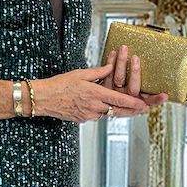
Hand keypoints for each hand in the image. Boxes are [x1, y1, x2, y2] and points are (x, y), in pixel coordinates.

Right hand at [32, 61, 152, 122]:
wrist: (43, 99)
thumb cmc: (59, 84)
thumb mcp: (80, 73)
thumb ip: (98, 72)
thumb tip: (111, 67)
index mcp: (94, 94)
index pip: (119, 99)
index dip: (133, 103)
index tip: (144, 105)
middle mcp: (93, 107)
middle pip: (118, 111)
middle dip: (132, 111)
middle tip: (144, 110)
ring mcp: (88, 115)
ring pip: (108, 114)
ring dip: (118, 110)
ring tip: (129, 107)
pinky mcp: (83, 119)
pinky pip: (97, 116)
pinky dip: (103, 111)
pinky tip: (105, 107)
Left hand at [105, 43, 169, 117]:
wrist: (106, 95)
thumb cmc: (134, 89)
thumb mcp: (145, 94)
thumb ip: (153, 93)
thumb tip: (166, 89)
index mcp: (140, 102)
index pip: (151, 101)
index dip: (157, 99)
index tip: (165, 95)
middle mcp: (128, 99)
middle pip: (133, 88)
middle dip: (135, 72)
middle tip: (136, 58)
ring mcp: (116, 94)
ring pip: (118, 79)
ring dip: (121, 62)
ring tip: (124, 49)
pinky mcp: (105, 87)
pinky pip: (107, 75)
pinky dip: (110, 62)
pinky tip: (113, 53)